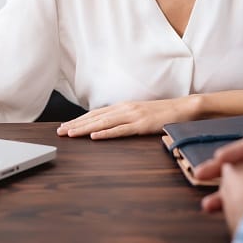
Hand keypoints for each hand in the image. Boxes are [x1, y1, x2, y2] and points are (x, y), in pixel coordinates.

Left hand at [56, 97, 195, 138]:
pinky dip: (106, 133)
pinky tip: (95, 136)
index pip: (96, 113)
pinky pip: (121, 130)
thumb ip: (124, 117)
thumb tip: (108, 124)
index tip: (65, 126)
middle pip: (95, 117)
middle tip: (60, 132)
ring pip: (103, 123)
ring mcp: (133, 116)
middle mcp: (125, 108)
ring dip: (85, 128)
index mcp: (123, 106)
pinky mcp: (141, 125)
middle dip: (76, 125)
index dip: (79, 120)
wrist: (182, 108)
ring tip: (70, 134)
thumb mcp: (139, 113)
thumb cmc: (162, 113)